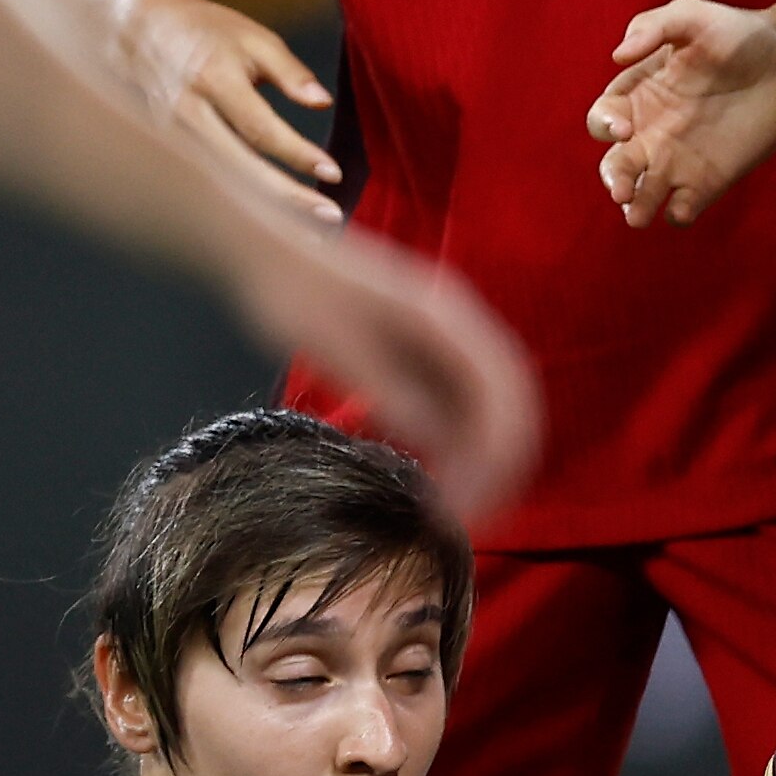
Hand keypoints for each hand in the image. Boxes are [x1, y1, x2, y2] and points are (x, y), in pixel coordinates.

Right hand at [124, 0, 341, 212]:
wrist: (138, 29)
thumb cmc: (206, 30)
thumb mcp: (252, 38)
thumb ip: (289, 71)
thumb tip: (324, 102)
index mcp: (213, 80)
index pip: (259, 128)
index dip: (297, 154)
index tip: (333, 173)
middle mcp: (186, 113)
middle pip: (239, 168)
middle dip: (285, 198)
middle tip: (329, 218)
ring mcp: (170, 137)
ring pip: (221, 184)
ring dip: (264, 213)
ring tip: (308, 233)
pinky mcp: (164, 151)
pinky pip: (208, 184)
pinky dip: (239, 206)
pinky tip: (270, 222)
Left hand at [223, 216, 538, 523]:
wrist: (268, 257)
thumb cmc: (296, 294)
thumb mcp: (339, 347)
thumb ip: (391, 388)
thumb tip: (439, 438)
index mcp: (446, 317)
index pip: (501, 387)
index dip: (499, 448)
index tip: (474, 498)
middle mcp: (459, 330)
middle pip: (507, 402)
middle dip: (501, 464)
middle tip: (472, 519)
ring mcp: (443, 345)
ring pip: (486, 410)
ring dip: (482, 461)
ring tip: (455, 511)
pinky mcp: (423, 360)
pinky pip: (457, 408)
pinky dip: (457, 448)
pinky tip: (436, 481)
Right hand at [586, 0, 775, 228]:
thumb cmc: (736, 31)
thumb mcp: (690, 15)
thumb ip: (651, 27)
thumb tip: (617, 56)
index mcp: (638, 95)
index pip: (603, 119)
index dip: (605, 126)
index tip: (625, 127)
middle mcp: (651, 132)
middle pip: (615, 165)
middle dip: (613, 179)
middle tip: (622, 190)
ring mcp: (678, 160)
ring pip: (642, 194)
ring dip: (635, 208)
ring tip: (638, 215)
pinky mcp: (709, 181)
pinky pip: (681, 208)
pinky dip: (676, 214)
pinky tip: (683, 208)